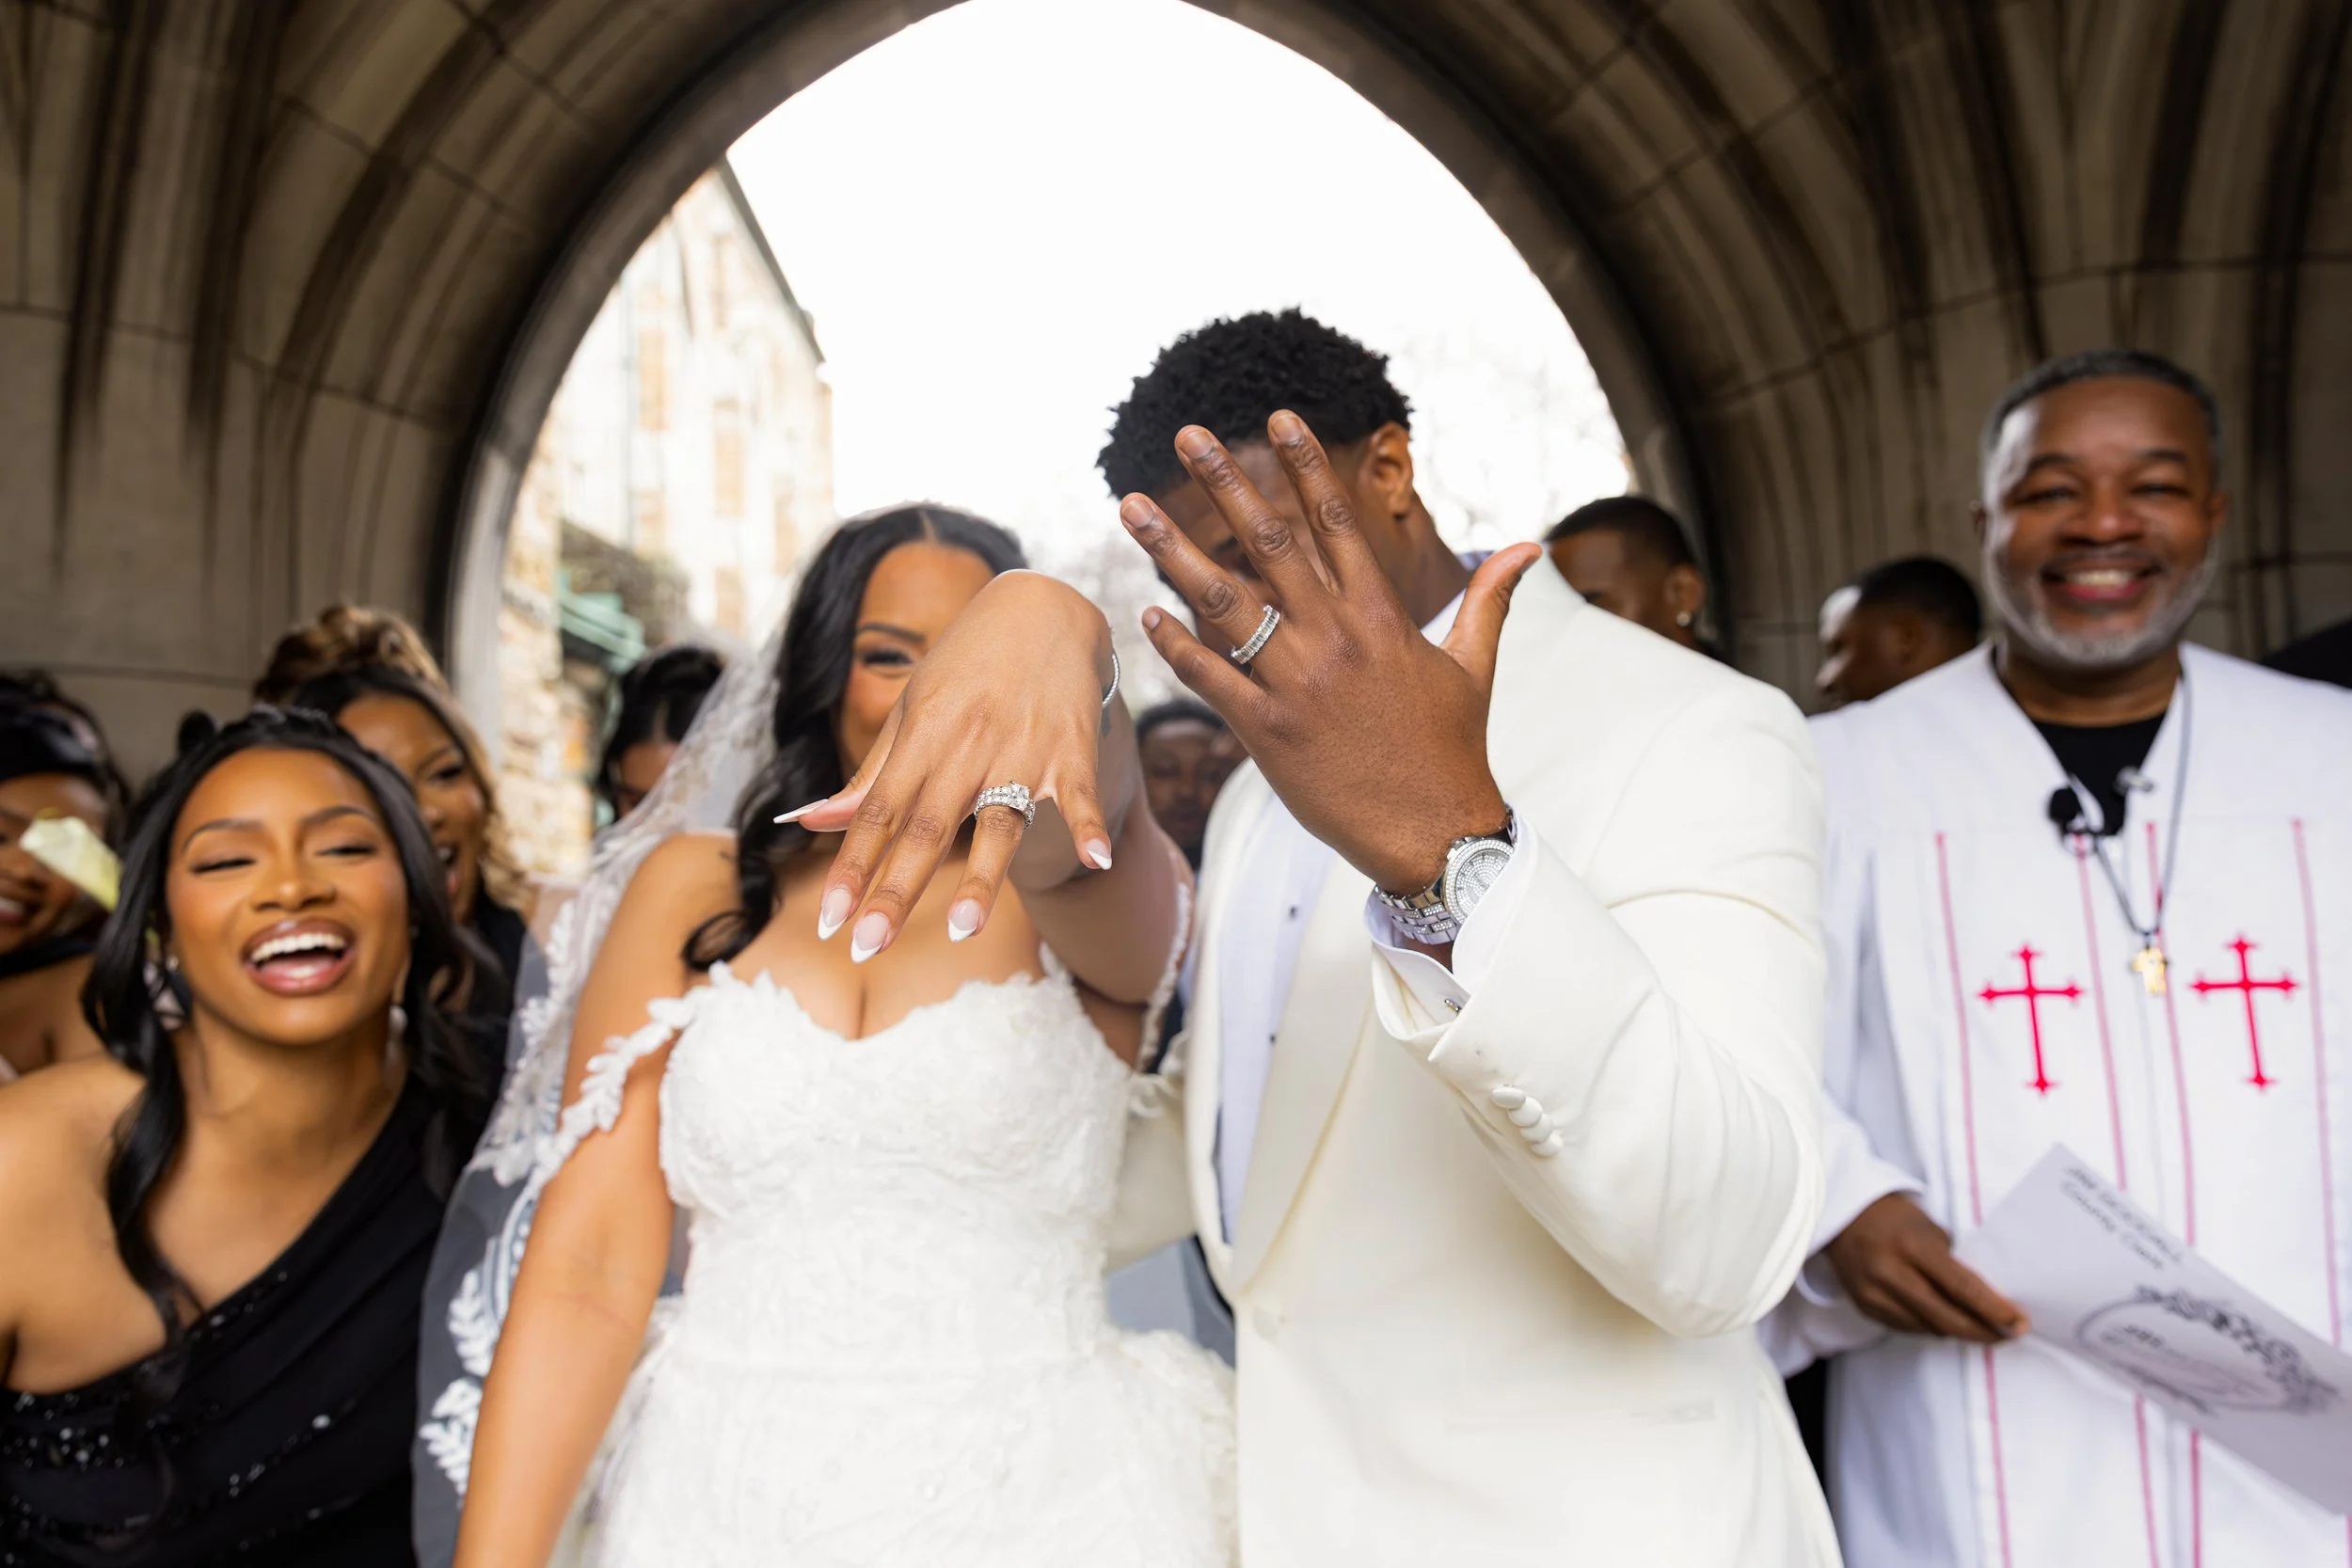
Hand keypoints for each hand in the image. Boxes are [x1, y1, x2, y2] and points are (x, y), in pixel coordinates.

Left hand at [784, 571, 1115, 959]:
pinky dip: (1092, 823)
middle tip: (864, 947)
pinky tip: (1099, 857)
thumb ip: (870, 774)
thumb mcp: (913, 710)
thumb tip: (809, 822)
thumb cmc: (968, 665)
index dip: (852, 867)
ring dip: (982, 877)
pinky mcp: (1072, 749)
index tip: (827, 920)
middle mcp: (968, 747)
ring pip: (999, 821)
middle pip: (926, 828)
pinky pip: (1081, 792)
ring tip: (962, 931)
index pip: (878, 812)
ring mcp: (1023, 750)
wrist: (1043, 608)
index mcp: (923, 737)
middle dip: (894, 891)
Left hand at [1117, 412, 1540, 892]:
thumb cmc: (1453, 749)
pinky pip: (1211, 678)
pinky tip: (1146, 611)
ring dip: (1172, 549)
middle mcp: (1335, 639)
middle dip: (1225, 482)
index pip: (1337, 522)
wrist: (1435, 834)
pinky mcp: (1268, 732)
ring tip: (1131, 507)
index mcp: (1382, 616)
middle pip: (1269, 542)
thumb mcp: (1475, 667)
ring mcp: (1297, 684)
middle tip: (1188, 434)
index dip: (1305, 466)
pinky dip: (1176, 645)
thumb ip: (1488, 600)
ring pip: (1224, 601)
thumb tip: (1527, 546)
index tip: (1279, 418)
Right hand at [1825, 1193, 2028, 1342]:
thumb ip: (1950, 1261)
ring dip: (1957, 1331)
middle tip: (2008, 1336)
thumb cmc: (1893, 1216)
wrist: (1838, 1216)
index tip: (2019, 1324)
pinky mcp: (1864, 1306)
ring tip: (1980, 1328)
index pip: (1962, 1287)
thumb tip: (1981, 1297)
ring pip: (1928, 1328)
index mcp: (1912, 1246)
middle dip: (1982, 1331)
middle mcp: (1890, 1272)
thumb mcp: (1927, 1227)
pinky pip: (1907, 1327)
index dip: (1994, 1310)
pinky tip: (1943, 1321)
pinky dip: (1930, 1326)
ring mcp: (1874, 1293)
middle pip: (1946, 1317)